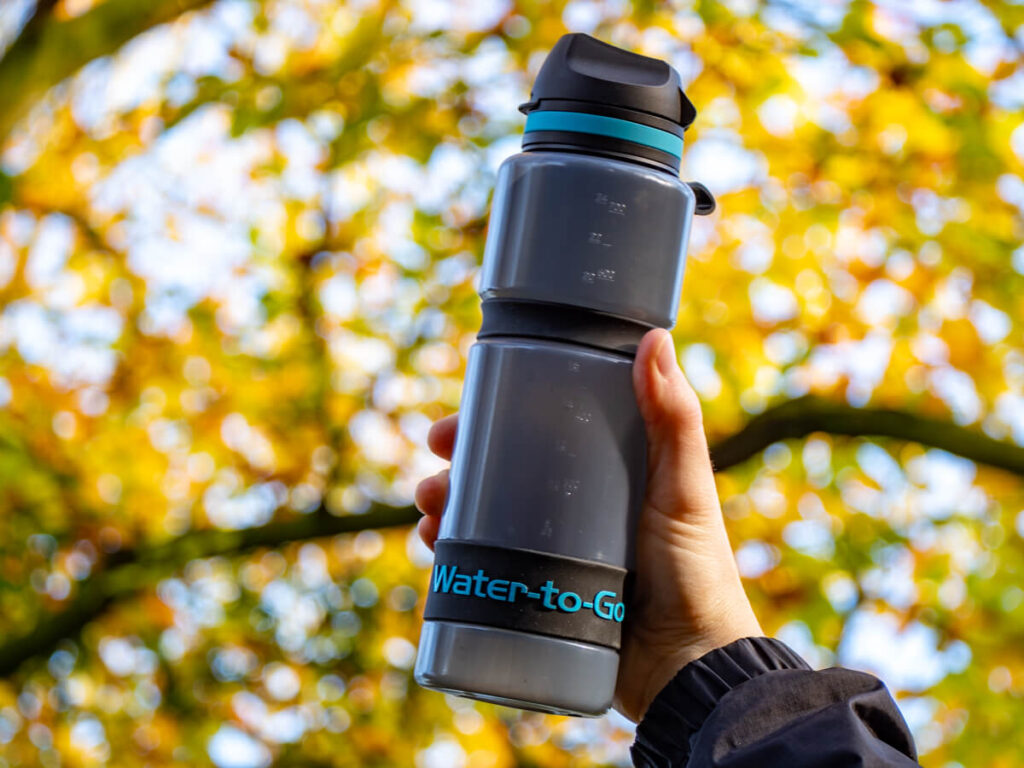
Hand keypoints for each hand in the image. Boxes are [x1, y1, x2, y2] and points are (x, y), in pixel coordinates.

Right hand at [415, 328, 761, 722]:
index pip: (536, 433)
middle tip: (434, 472)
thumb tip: (653, 338)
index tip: (459, 417)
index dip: (493, 420)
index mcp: (604, 474)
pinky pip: (483, 572)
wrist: (690, 667)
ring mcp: (551, 555)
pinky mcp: (538, 597)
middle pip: (499, 477)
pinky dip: (452, 559)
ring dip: (444, 510)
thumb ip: (674, 419)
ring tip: (429, 514)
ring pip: (482, 522)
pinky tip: (434, 553)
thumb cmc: (698, 573)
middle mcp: (572, 510)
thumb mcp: (684, 487)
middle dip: (456, 471)